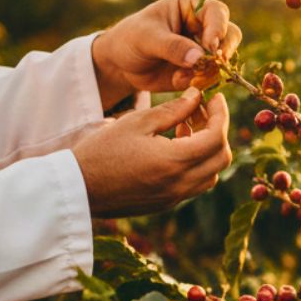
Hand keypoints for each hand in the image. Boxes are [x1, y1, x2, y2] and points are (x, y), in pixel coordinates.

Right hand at [72, 88, 232, 217]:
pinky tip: (176, 146)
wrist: (79, 188)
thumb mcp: (136, 122)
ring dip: (208, 149)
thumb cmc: (102, 150)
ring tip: (186, 126)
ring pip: (211, 173)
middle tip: (202, 110)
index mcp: (174, 161)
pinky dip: (197, 164)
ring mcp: (175, 197)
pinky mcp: (167, 203)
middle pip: (221, 157)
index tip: (215, 97)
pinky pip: (195, 184)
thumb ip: (172, 110)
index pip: (216, 137)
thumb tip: (197, 97)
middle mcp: (180, 184)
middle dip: (219, 131)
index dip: (221, 114)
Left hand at [91, 0, 242, 109]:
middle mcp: (204, 24)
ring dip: (210, 70)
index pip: (216, 12)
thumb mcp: (147, 39)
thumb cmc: (131, 39)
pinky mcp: (203, 68)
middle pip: (230, 35)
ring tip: (183, 76)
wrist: (122, 64)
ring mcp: (205, 48)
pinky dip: (201, 82)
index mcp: (192, 4)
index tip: (209, 47)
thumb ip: (172, 46)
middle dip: (222, 52)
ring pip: (226, 59)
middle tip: (210, 64)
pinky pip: (213, 76)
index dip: (217, 29)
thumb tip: (198, 58)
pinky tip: (179, 81)